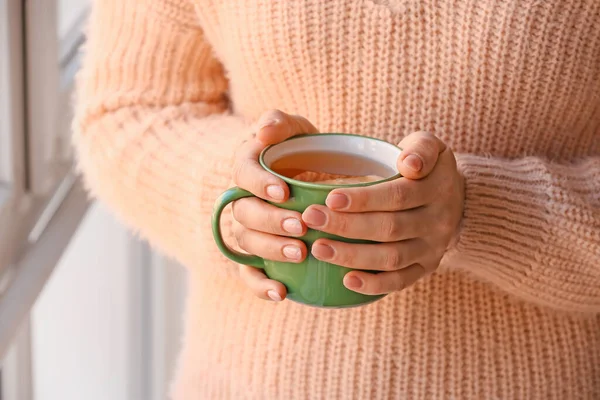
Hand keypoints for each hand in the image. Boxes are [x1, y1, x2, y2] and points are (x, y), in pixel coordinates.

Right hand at [231, 110, 316, 301]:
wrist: (306, 179)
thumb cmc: (300, 151)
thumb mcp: (293, 130)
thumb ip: (279, 123)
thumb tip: (264, 131)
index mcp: (247, 168)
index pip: (243, 174)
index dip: (259, 184)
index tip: (284, 191)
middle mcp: (242, 199)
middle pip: (245, 213)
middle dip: (271, 221)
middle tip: (301, 228)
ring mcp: (249, 229)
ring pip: (247, 242)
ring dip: (270, 250)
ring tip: (300, 254)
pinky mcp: (257, 254)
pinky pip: (249, 273)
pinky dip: (261, 285)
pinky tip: (282, 294)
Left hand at [303, 132, 464, 294]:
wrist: (456, 199)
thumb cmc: (426, 168)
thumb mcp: (429, 146)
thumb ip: (420, 148)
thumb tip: (409, 165)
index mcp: (437, 188)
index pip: (398, 195)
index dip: (364, 199)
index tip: (331, 198)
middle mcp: (438, 222)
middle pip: (390, 228)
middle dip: (347, 226)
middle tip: (312, 219)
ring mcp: (432, 248)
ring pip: (391, 258)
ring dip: (353, 256)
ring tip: (319, 248)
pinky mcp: (425, 267)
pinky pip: (400, 281)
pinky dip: (374, 285)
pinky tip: (347, 280)